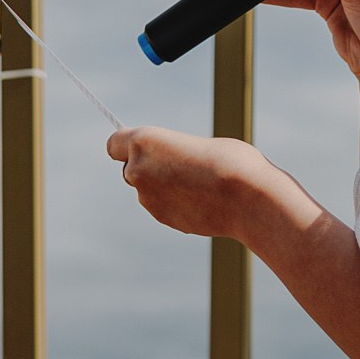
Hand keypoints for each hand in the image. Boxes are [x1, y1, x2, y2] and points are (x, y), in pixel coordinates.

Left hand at [108, 126, 293, 242]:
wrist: (246, 196)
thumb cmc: (230, 160)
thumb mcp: (196, 145)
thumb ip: (173, 154)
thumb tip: (167, 170)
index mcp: (144, 141)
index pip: (113, 144)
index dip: (127, 146)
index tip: (144, 148)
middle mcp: (138, 169)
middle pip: (129, 169)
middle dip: (147, 168)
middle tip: (179, 165)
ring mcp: (148, 197)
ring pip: (147, 190)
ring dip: (163, 187)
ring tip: (198, 184)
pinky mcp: (161, 217)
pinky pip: (162, 207)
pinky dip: (175, 204)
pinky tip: (201, 201)